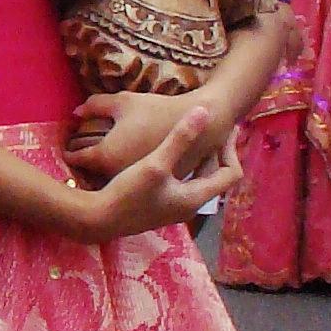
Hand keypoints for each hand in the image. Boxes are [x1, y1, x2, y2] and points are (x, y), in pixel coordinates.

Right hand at [68, 103, 242, 244]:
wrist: (97, 220)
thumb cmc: (128, 194)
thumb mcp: (155, 163)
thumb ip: (181, 137)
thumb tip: (205, 111)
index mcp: (196, 197)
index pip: (231, 174)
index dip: (232, 150)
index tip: (227, 129)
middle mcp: (190, 205)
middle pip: (216, 176)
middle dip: (217, 152)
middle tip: (212, 128)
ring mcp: (174, 207)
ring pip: (198, 179)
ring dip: (199, 158)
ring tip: (194, 135)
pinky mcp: (160, 205)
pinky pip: (183, 182)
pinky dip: (185, 165)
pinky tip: (169, 151)